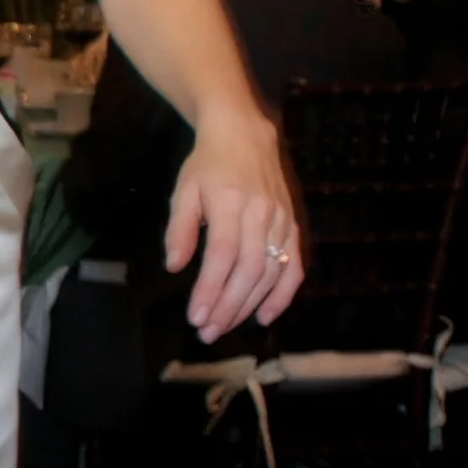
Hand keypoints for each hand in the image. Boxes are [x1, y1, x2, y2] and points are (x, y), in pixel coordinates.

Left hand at [166, 109, 302, 342]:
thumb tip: (174, 266)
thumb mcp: (184, 191)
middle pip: (248, 270)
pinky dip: (283, 294)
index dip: (210, 289)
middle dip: (227, 306)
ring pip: (271, 272)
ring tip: (225, 326)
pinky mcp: (293, 225)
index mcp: (229, 203)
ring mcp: (281, 220)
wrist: (245, 135)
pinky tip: (264, 315)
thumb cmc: (207, 166)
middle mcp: (261, 213)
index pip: (222, 255)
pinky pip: (294, 265)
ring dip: (248, 305)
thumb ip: (179, 229)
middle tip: (207, 332)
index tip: (195, 316)